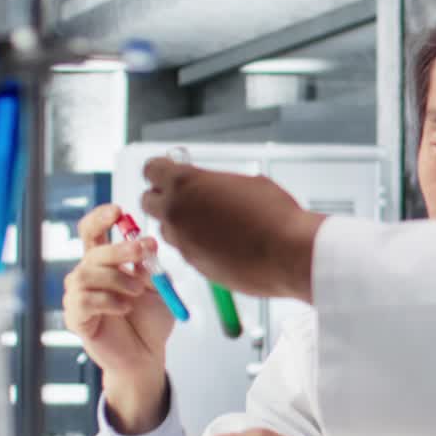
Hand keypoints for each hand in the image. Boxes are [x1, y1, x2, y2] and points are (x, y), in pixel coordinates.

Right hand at [63, 203, 172, 432]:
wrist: (148, 356)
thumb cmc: (151, 321)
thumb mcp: (159, 288)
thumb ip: (151, 267)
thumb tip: (147, 244)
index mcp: (106, 263)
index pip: (92, 231)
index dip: (100, 217)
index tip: (119, 211)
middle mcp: (88, 275)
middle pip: (93, 250)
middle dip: (120, 248)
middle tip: (144, 252)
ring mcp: (79, 296)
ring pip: (87, 273)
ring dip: (117, 278)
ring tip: (137, 292)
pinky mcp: (76, 318)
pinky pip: (84, 300)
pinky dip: (108, 301)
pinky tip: (124, 308)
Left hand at [141, 159, 323, 300]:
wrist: (287, 253)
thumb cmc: (273, 215)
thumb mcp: (244, 183)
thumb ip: (215, 184)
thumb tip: (213, 188)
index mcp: (186, 184)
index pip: (151, 170)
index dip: (161, 169)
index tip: (169, 170)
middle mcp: (177, 213)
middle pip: (148, 201)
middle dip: (162, 197)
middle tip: (183, 196)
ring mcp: (183, 242)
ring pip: (166, 229)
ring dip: (179, 224)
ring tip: (207, 222)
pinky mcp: (195, 266)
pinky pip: (186, 250)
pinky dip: (197, 245)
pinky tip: (221, 242)